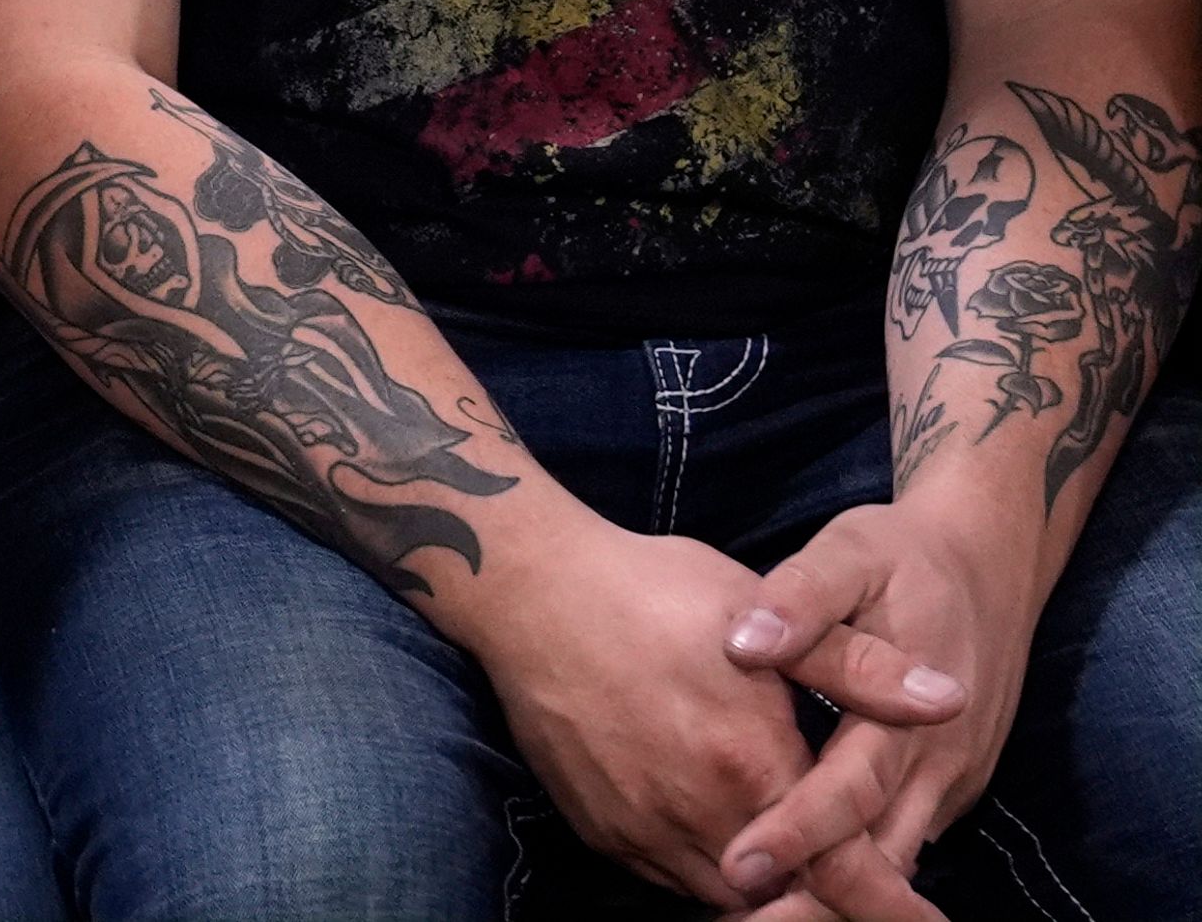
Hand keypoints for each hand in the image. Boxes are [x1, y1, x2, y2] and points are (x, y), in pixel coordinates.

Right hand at [466, 519, 962, 908]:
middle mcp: (696, 815)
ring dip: (768, 889)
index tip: (927, 916)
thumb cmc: (650, 589)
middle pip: (787, 898)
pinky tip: (722, 833)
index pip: (844, 869)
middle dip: (826, 899)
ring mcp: (640, 829)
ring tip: (795, 865)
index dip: (891, 901)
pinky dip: (710, 870)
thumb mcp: (758, 610)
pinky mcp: (599, 828)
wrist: (527, 590)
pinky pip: (671, 875)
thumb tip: (950, 698)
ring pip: (728, 896)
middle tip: (859, 884)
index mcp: (750, 766)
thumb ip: (859, 667)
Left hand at [716, 501, 1036, 920]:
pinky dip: (853, 872)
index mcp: (913, 713)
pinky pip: (898, 843)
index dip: (796, 833)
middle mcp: (937, 764)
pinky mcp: (944, 787)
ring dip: (834, 894)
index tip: (738, 864)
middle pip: (878, 855)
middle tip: (737, 912)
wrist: (989, 562)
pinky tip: (798, 885)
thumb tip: (746, 641)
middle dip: (814, 893)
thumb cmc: (905, 556)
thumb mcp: (850, 552)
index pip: (850, 791)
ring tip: (753, 913)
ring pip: (892, 860)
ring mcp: (947, 783)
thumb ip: (801, 597)